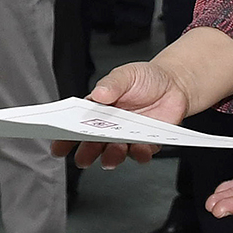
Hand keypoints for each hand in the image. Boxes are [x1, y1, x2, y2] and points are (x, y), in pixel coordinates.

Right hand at [57, 60, 189, 168]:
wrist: (174, 85)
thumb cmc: (146, 78)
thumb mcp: (126, 74)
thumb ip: (112, 84)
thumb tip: (99, 94)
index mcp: (99, 109)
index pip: (77, 125)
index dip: (65, 137)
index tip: (58, 146)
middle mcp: (111, 126)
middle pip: (92, 145)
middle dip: (86, 154)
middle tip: (83, 158)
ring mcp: (127, 136)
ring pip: (114, 153)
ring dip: (112, 157)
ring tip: (114, 152)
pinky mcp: (146, 143)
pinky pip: (140, 154)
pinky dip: (140, 154)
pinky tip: (141, 148)